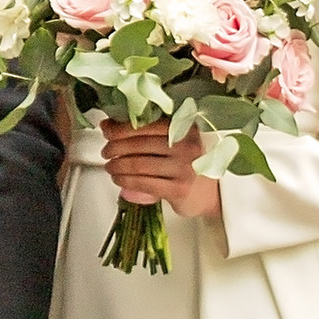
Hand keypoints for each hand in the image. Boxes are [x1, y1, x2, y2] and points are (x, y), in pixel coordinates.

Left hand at [100, 120, 224, 221]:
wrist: (213, 193)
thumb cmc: (189, 163)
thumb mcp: (176, 141)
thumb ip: (148, 132)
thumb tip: (108, 125)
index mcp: (185, 127)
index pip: (145, 124)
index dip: (120, 128)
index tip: (106, 130)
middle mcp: (186, 145)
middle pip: (138, 144)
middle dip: (115, 148)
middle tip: (105, 152)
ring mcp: (184, 168)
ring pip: (138, 164)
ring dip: (117, 166)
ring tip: (110, 167)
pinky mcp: (179, 189)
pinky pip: (143, 183)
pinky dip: (125, 181)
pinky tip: (119, 180)